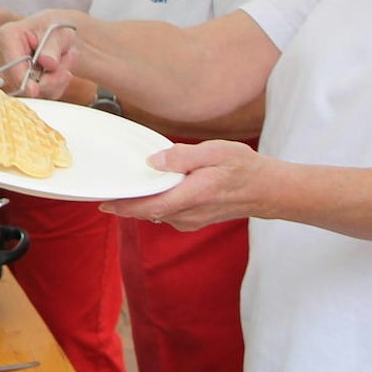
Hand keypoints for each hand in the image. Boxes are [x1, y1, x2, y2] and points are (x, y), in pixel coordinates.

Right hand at [0, 12, 77, 98]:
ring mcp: (11, 74)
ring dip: (55, 82)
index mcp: (6, 37)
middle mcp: (3, 58)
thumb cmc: (55, 30)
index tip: (35, 89)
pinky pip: (41, 96)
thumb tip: (47, 62)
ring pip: (32, 92)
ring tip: (64, 63)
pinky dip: (55, 87)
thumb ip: (53, 46)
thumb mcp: (59, 33)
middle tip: (65, 69)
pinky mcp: (22, 87)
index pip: (9, 64)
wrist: (59, 38)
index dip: (21, 78)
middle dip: (47, 80)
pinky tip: (60, 72)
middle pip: (18, 83)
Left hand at [102, 140, 264, 231]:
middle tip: (105, 190)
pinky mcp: (194, 220)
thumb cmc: (243, 167)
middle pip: (148, 212)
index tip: (104, 202)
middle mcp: (189, 214)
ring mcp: (191, 220)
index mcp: (192, 196)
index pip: (150, 206)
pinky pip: (167, 213)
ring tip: (124, 187)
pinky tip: (151, 190)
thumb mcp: (216, 152)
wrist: (267, 190)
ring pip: (157, 213)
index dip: (125, 206)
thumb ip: (184, 157)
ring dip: (140, 203)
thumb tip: (154, 161)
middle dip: (126, 203)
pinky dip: (154, 203)